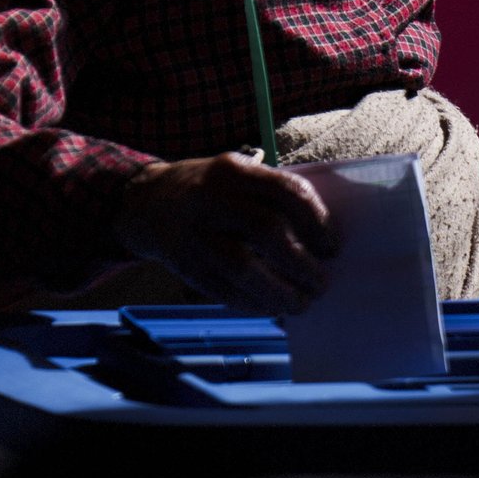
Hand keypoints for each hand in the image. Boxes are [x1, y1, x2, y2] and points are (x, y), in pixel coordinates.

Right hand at [113, 153, 338, 315]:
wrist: (147, 203)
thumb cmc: (209, 191)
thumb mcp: (237, 175)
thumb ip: (271, 197)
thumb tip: (319, 239)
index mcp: (233, 171)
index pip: (284, 191)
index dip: (315, 221)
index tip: (332, 246)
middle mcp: (211, 199)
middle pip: (264, 229)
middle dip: (300, 262)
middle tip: (321, 282)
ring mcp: (193, 233)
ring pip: (241, 267)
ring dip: (278, 291)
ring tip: (301, 302)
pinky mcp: (183, 265)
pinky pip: (222, 290)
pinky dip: (252, 303)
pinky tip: (271, 306)